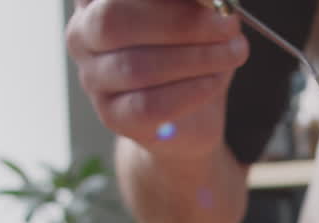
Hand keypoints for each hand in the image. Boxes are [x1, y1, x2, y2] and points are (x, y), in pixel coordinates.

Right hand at [66, 0, 248, 158]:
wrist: (188, 115)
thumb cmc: (187, 49)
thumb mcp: (193, 12)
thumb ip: (193, 3)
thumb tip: (213, 1)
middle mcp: (83, 34)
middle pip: (114, 21)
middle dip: (180, 22)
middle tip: (228, 25)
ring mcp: (92, 78)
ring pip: (137, 66)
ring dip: (197, 57)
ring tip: (235, 51)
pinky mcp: (112, 116)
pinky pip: (148, 105)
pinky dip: (190, 91)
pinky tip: (215, 80)